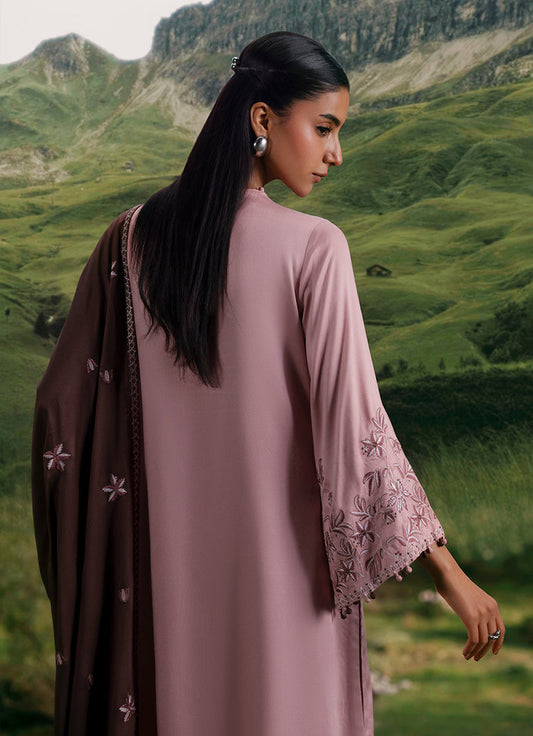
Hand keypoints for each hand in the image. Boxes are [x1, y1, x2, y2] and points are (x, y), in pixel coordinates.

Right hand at [418, 544, 504, 660]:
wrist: (447, 574)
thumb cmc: (453, 583)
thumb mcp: (470, 597)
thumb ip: (475, 608)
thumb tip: (471, 620)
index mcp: (492, 604)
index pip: (501, 628)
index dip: (498, 642)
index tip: (494, 651)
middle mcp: (490, 610)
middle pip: (492, 637)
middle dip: (485, 650)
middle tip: (476, 658)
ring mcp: (482, 614)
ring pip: (483, 640)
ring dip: (476, 651)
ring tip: (468, 657)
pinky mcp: (472, 618)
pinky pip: (474, 639)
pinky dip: (470, 648)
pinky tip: (464, 652)